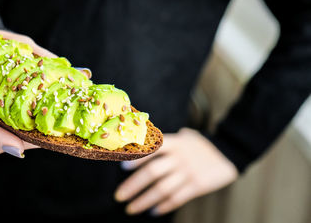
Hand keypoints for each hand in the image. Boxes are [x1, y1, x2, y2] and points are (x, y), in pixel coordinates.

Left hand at [114, 128, 237, 215]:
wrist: (229, 152)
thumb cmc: (199, 146)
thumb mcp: (184, 137)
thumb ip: (166, 141)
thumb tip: (140, 143)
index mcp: (175, 143)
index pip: (152, 149)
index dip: (137, 158)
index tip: (123, 168)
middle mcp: (180, 157)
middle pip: (152, 172)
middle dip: (133, 185)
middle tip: (119, 196)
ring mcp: (189, 172)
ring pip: (162, 189)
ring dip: (144, 200)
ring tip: (131, 208)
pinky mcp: (198, 185)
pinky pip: (177, 198)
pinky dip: (164, 206)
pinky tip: (153, 211)